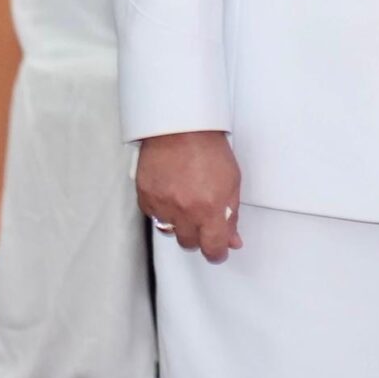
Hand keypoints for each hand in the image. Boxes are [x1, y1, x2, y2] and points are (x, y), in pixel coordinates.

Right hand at [136, 131, 243, 262]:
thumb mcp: (232, 181)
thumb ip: (231, 215)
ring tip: (185, 199)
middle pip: (189, 243)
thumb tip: (232, 239)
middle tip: (201, 216)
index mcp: (210, 209)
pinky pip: (154, 215)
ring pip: (170, 231)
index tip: (217, 250)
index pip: (213, 249)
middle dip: (198, 234)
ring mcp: (163, 205)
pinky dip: (162, 208)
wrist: (180, 125)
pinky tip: (170, 190)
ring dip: (179, 222)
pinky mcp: (146, 197)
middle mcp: (185, 212)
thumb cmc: (208, 146)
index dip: (217, 252)